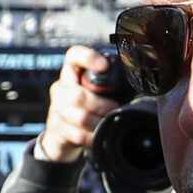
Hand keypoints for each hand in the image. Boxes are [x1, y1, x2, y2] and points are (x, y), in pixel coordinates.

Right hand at [33, 45, 124, 163]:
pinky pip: (78, 134)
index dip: (88, 58)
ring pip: (80, 117)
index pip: (74, 55)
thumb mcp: (93, 91)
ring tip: (108, 124)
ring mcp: (57, 108)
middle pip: (79, 95)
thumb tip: (135, 87)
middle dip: (102, 105)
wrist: (61, 133)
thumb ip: (107, 85)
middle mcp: (61, 88)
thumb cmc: (84, 107)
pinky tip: (99, 136)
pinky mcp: (57, 127)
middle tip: (114, 109)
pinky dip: (93, 137)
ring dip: (99, 123)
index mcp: (71, 73)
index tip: (104, 66)